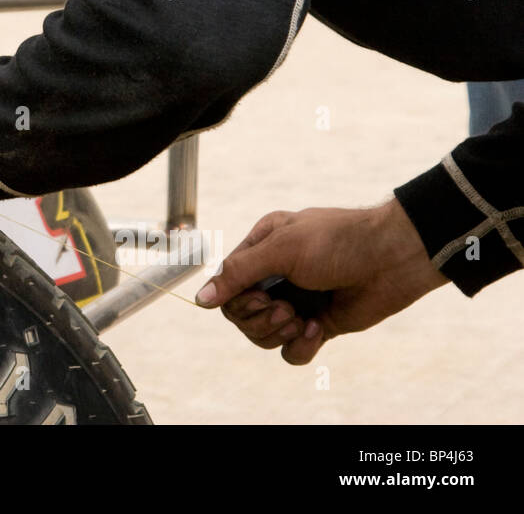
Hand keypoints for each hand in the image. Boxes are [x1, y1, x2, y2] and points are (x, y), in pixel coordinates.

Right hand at [194, 199, 448, 363]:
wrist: (393, 259)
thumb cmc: (338, 242)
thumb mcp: (281, 249)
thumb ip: (238, 274)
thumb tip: (200, 300)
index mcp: (261, 248)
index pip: (227, 286)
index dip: (238, 300)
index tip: (263, 298)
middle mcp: (274, 276)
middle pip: (240, 315)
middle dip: (260, 320)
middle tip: (286, 310)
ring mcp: (296, 301)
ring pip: (262, 336)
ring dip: (279, 334)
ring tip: (303, 321)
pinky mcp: (318, 325)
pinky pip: (292, 351)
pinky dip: (302, 347)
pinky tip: (319, 330)